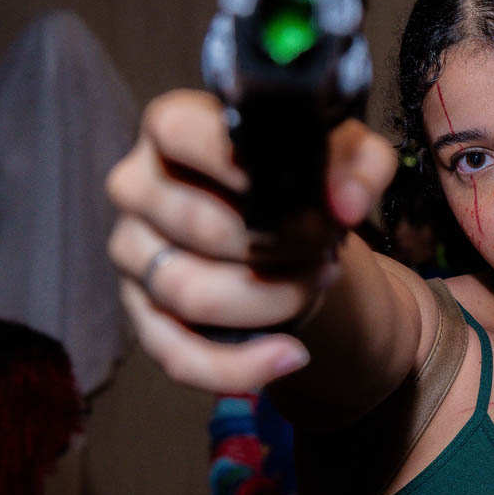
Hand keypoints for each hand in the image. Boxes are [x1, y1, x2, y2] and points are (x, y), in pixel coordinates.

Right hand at [106, 89, 396, 391]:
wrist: (293, 234)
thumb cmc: (307, 182)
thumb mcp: (347, 158)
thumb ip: (359, 163)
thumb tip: (346, 204)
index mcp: (174, 128)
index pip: (178, 133)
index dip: (235, 164)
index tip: (292, 192)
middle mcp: (139, 187)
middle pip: (200, 228)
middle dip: (279, 248)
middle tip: (324, 249)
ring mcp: (135, 254)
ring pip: (192, 293)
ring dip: (272, 300)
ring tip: (317, 283)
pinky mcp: (143, 314)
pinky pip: (178, 355)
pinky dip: (240, 365)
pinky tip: (291, 355)